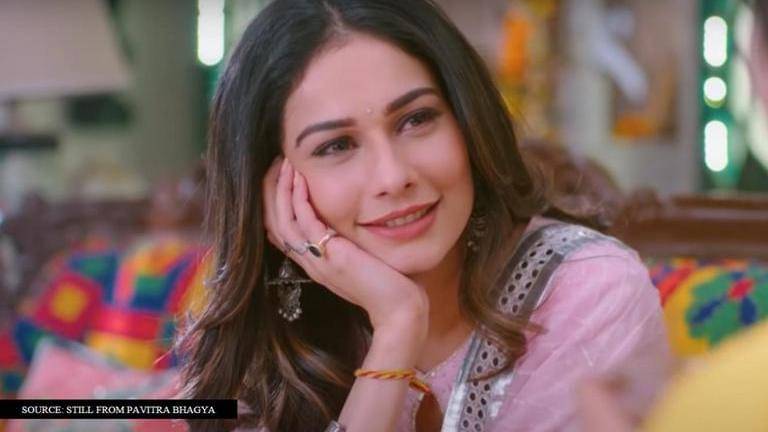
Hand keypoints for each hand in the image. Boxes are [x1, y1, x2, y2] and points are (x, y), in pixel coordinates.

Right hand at [262, 157, 428, 333]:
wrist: (399, 310)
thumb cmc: (389, 285)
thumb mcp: (362, 259)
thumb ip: (350, 242)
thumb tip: (354, 220)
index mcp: (315, 263)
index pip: (281, 231)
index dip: (275, 202)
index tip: (283, 175)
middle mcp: (311, 263)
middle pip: (274, 223)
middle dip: (272, 191)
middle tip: (278, 163)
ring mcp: (318, 262)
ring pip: (283, 221)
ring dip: (282, 189)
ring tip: (286, 164)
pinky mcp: (331, 257)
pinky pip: (305, 223)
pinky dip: (300, 199)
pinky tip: (301, 178)